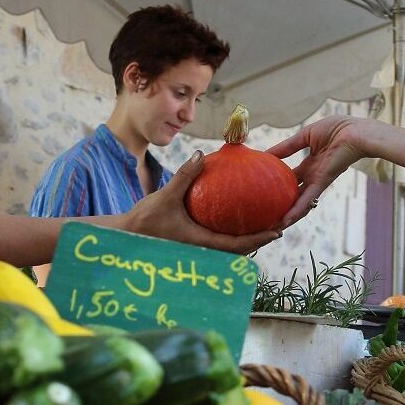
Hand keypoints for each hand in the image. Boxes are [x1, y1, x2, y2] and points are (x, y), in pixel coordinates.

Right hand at [123, 151, 278, 253]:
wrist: (126, 236)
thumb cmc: (144, 219)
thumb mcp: (166, 195)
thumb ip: (185, 175)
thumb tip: (201, 154)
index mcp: (201, 242)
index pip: (237, 245)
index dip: (259, 239)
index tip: (277, 231)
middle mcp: (203, 250)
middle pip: (240, 250)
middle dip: (259, 240)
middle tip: (279, 225)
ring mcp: (198, 249)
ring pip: (230, 248)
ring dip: (247, 239)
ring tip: (264, 223)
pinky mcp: (192, 245)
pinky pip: (218, 241)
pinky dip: (231, 234)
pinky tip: (235, 219)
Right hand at [267, 116, 366, 227]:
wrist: (354, 132)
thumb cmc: (336, 129)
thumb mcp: (305, 136)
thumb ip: (287, 146)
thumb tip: (267, 153)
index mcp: (310, 164)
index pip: (290, 176)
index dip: (277, 182)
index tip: (262, 187)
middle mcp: (312, 176)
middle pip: (293, 194)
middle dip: (281, 204)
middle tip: (265, 214)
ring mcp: (317, 181)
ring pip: (299, 202)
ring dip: (286, 215)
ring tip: (271, 227)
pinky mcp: (321, 183)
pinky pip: (306, 199)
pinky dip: (296, 211)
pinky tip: (284, 221)